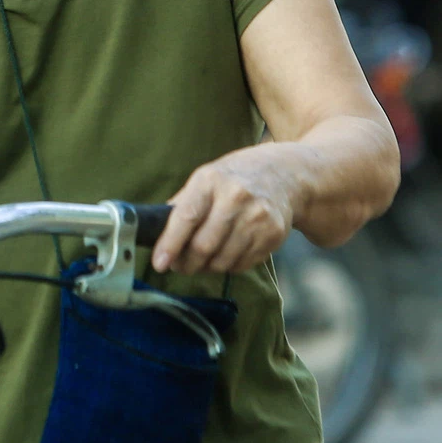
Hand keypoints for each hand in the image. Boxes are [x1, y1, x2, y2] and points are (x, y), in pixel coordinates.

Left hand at [151, 149, 299, 274]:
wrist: (284, 175)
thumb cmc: (234, 179)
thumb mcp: (205, 179)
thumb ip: (181, 206)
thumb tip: (157, 235)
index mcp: (211, 181)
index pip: (187, 217)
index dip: (170, 244)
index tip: (160, 264)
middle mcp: (236, 197)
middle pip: (204, 246)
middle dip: (187, 264)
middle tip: (180, 267)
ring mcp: (257, 216)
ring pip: (223, 261)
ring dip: (208, 268)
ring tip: (204, 260)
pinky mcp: (273, 234)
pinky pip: (242, 264)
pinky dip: (229, 266)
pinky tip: (228, 253)